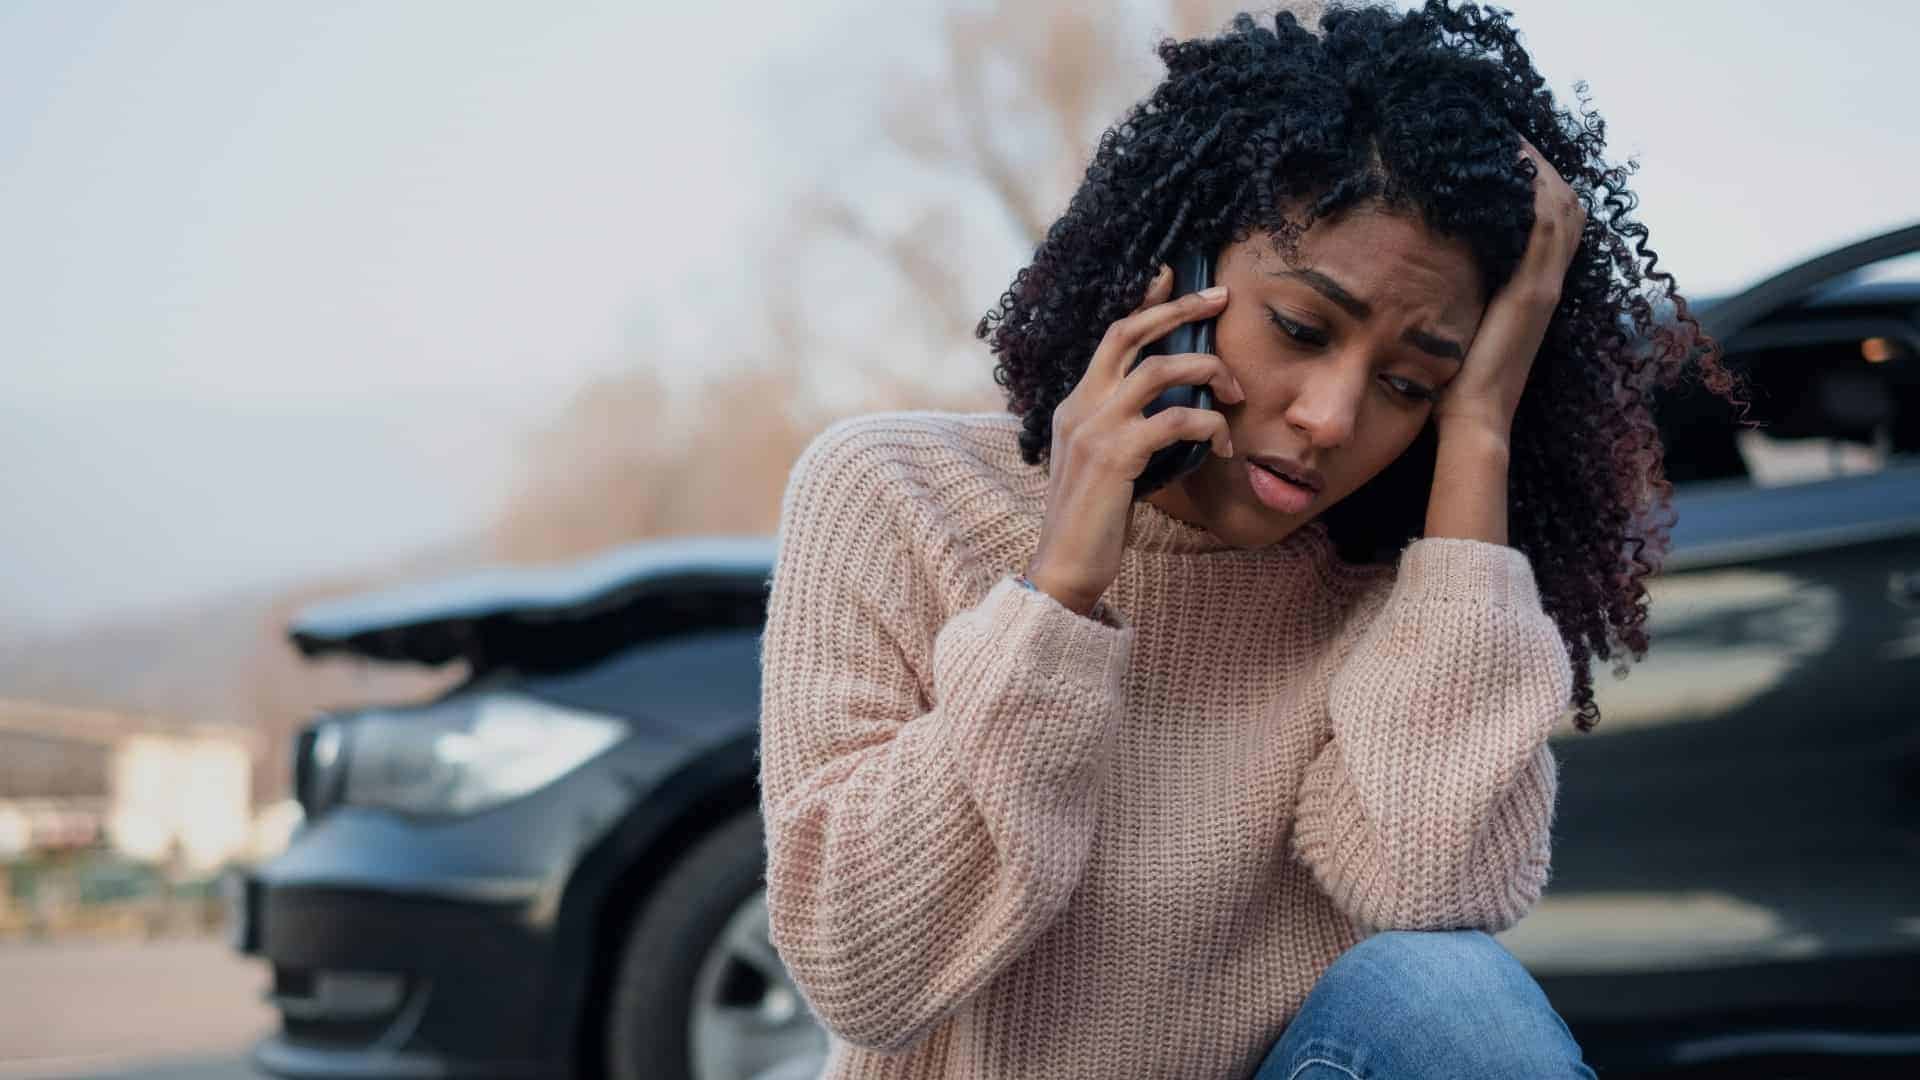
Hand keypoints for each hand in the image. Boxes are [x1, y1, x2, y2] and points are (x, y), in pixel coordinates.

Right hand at [1025, 263, 1241, 615]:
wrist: (1065, 568)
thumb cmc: (1093, 523)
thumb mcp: (1106, 466)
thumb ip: (1126, 433)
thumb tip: (1177, 415)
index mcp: (1075, 405)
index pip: (1111, 337)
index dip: (1142, 303)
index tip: (1170, 275)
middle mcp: (1079, 406)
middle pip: (1129, 333)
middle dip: (1178, 308)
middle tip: (1220, 297)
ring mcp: (1094, 428)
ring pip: (1159, 369)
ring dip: (1207, 372)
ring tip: (1235, 390)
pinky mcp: (1114, 455)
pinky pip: (1176, 420)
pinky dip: (1209, 425)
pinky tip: (1223, 445)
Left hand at [1434, 136, 1585, 440]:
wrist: (1473, 422)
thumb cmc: (1458, 384)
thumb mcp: (1462, 325)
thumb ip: (1459, 293)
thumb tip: (1429, 262)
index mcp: (1533, 288)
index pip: (1552, 220)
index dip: (1537, 181)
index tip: (1504, 150)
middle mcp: (1546, 281)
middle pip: (1564, 202)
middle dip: (1538, 162)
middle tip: (1503, 129)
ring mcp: (1544, 284)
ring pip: (1559, 204)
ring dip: (1535, 164)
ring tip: (1504, 132)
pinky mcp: (1533, 291)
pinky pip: (1543, 224)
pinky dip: (1532, 187)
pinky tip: (1509, 158)